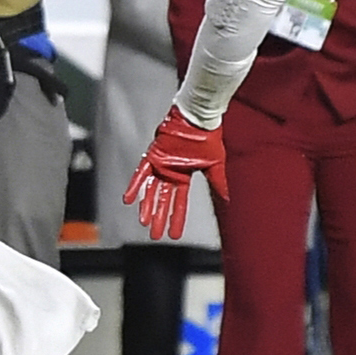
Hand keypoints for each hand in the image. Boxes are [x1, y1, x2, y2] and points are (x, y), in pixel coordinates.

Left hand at [124, 107, 228, 240]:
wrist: (199, 119)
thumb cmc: (208, 138)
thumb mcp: (215, 165)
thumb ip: (218, 183)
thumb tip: (227, 200)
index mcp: (183, 176)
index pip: (179, 203)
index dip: (177, 219)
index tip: (174, 234)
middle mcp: (170, 173)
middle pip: (163, 201)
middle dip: (159, 218)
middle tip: (155, 235)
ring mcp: (160, 165)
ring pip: (150, 191)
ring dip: (146, 206)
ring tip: (144, 223)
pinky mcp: (153, 156)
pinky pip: (141, 173)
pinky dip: (134, 186)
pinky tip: (128, 199)